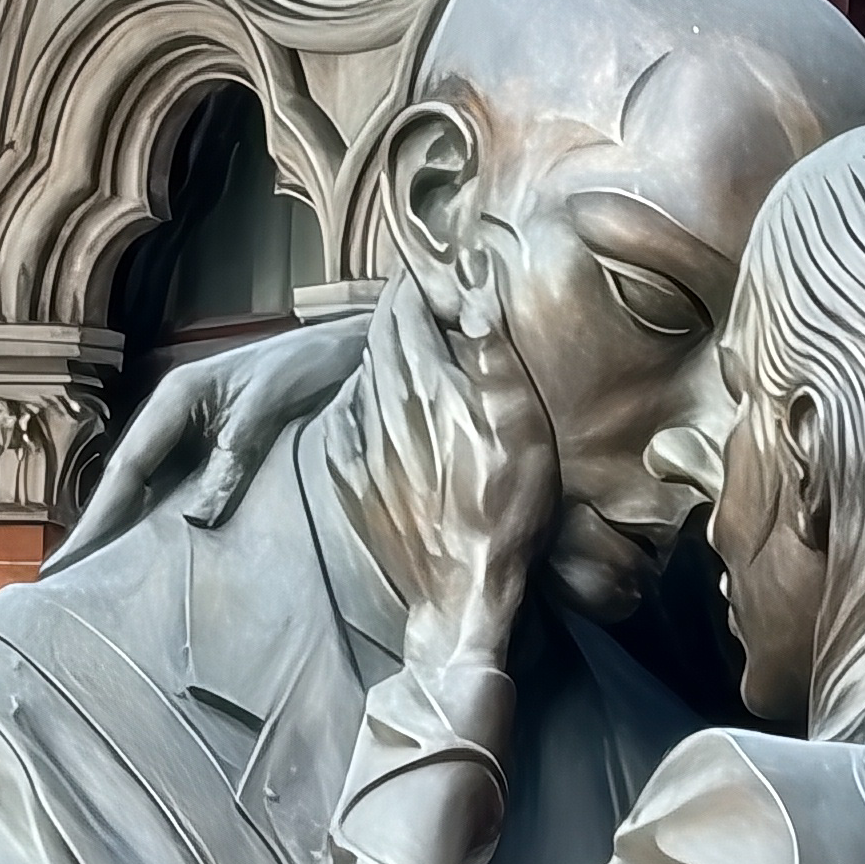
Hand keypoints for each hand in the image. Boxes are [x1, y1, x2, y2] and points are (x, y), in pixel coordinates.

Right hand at [58, 316, 363, 557]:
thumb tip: (195, 519)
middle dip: (95, 527)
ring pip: (143, 487)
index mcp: (177, 398)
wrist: (342, 350)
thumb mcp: (268, 410)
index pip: (127, 468)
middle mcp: (173, 415)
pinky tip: (143, 553)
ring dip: (118, 526)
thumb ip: (233, 458)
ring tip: (89, 574)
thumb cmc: (305, 366)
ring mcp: (190, 431)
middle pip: (124, 480)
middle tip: (61, 576)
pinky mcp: (211, 448)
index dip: (99, 516)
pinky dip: (152, 520)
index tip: (75, 555)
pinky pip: (172, 489)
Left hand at [328, 267, 558, 674]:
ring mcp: (364, 446)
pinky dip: (358, 398)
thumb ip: (492, 355)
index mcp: (426, 385)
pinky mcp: (354, 482)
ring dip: (378, 349)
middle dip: (394, 308)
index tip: (426, 269)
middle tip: (411, 293)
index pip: (407, 311)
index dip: (415, 283)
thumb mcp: (521, 428)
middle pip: (379, 337)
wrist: (462, 594)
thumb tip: (471, 292)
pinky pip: (344, 422)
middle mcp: (386, 407)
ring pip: (362, 375)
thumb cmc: (504, 514)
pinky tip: (371, 399)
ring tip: (398, 338)